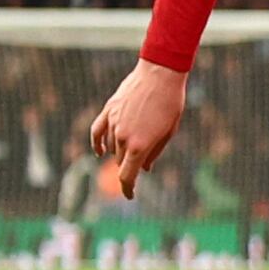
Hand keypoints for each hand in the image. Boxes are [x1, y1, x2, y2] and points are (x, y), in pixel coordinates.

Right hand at [78, 57, 187, 200]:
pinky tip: (99, 150)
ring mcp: (113, 123)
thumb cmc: (171, 104)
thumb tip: (145, 168)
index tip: (130, 196)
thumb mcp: (168, 132)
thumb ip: (154, 152)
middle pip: (121, 160)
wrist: (160, 74)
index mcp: (140, 146)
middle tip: (143, 162)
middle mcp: (123, 137)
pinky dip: (97, 143)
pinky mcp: (108, 111)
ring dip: (120, 151)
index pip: (127, 176)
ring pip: (112, 147)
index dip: (128, 189)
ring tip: (137, 144)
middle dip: (130, 165)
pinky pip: (97, 131)